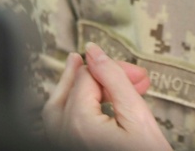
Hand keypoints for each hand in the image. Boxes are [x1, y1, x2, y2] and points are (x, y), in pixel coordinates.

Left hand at [43, 42, 172, 150]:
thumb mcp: (137, 116)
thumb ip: (114, 80)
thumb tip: (95, 52)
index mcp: (78, 124)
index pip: (87, 77)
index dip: (113, 69)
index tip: (136, 75)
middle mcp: (63, 138)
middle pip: (67, 90)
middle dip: (91, 75)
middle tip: (107, 65)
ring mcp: (63, 148)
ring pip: (57, 109)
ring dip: (75, 89)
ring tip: (89, 74)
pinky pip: (59, 128)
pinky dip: (72, 109)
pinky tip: (87, 104)